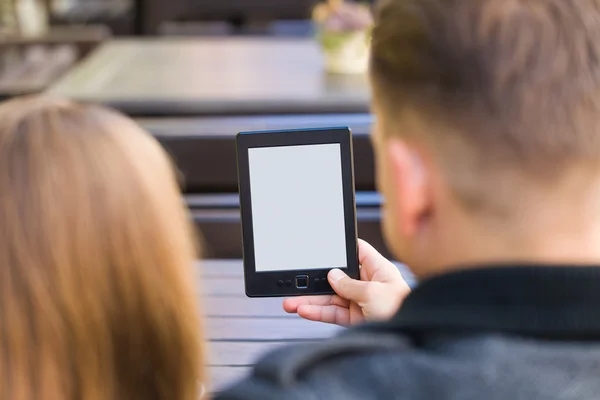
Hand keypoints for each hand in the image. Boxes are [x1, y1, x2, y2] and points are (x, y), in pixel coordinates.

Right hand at [283, 239, 410, 325]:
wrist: (410, 337)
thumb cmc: (403, 310)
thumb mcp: (373, 292)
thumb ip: (349, 284)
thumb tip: (333, 276)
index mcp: (377, 269)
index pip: (357, 251)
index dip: (340, 248)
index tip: (322, 246)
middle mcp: (367, 284)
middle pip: (336, 278)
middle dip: (316, 282)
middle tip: (297, 283)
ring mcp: (360, 302)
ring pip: (330, 298)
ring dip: (311, 300)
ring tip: (292, 302)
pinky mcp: (355, 319)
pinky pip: (333, 313)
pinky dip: (318, 313)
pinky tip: (304, 311)